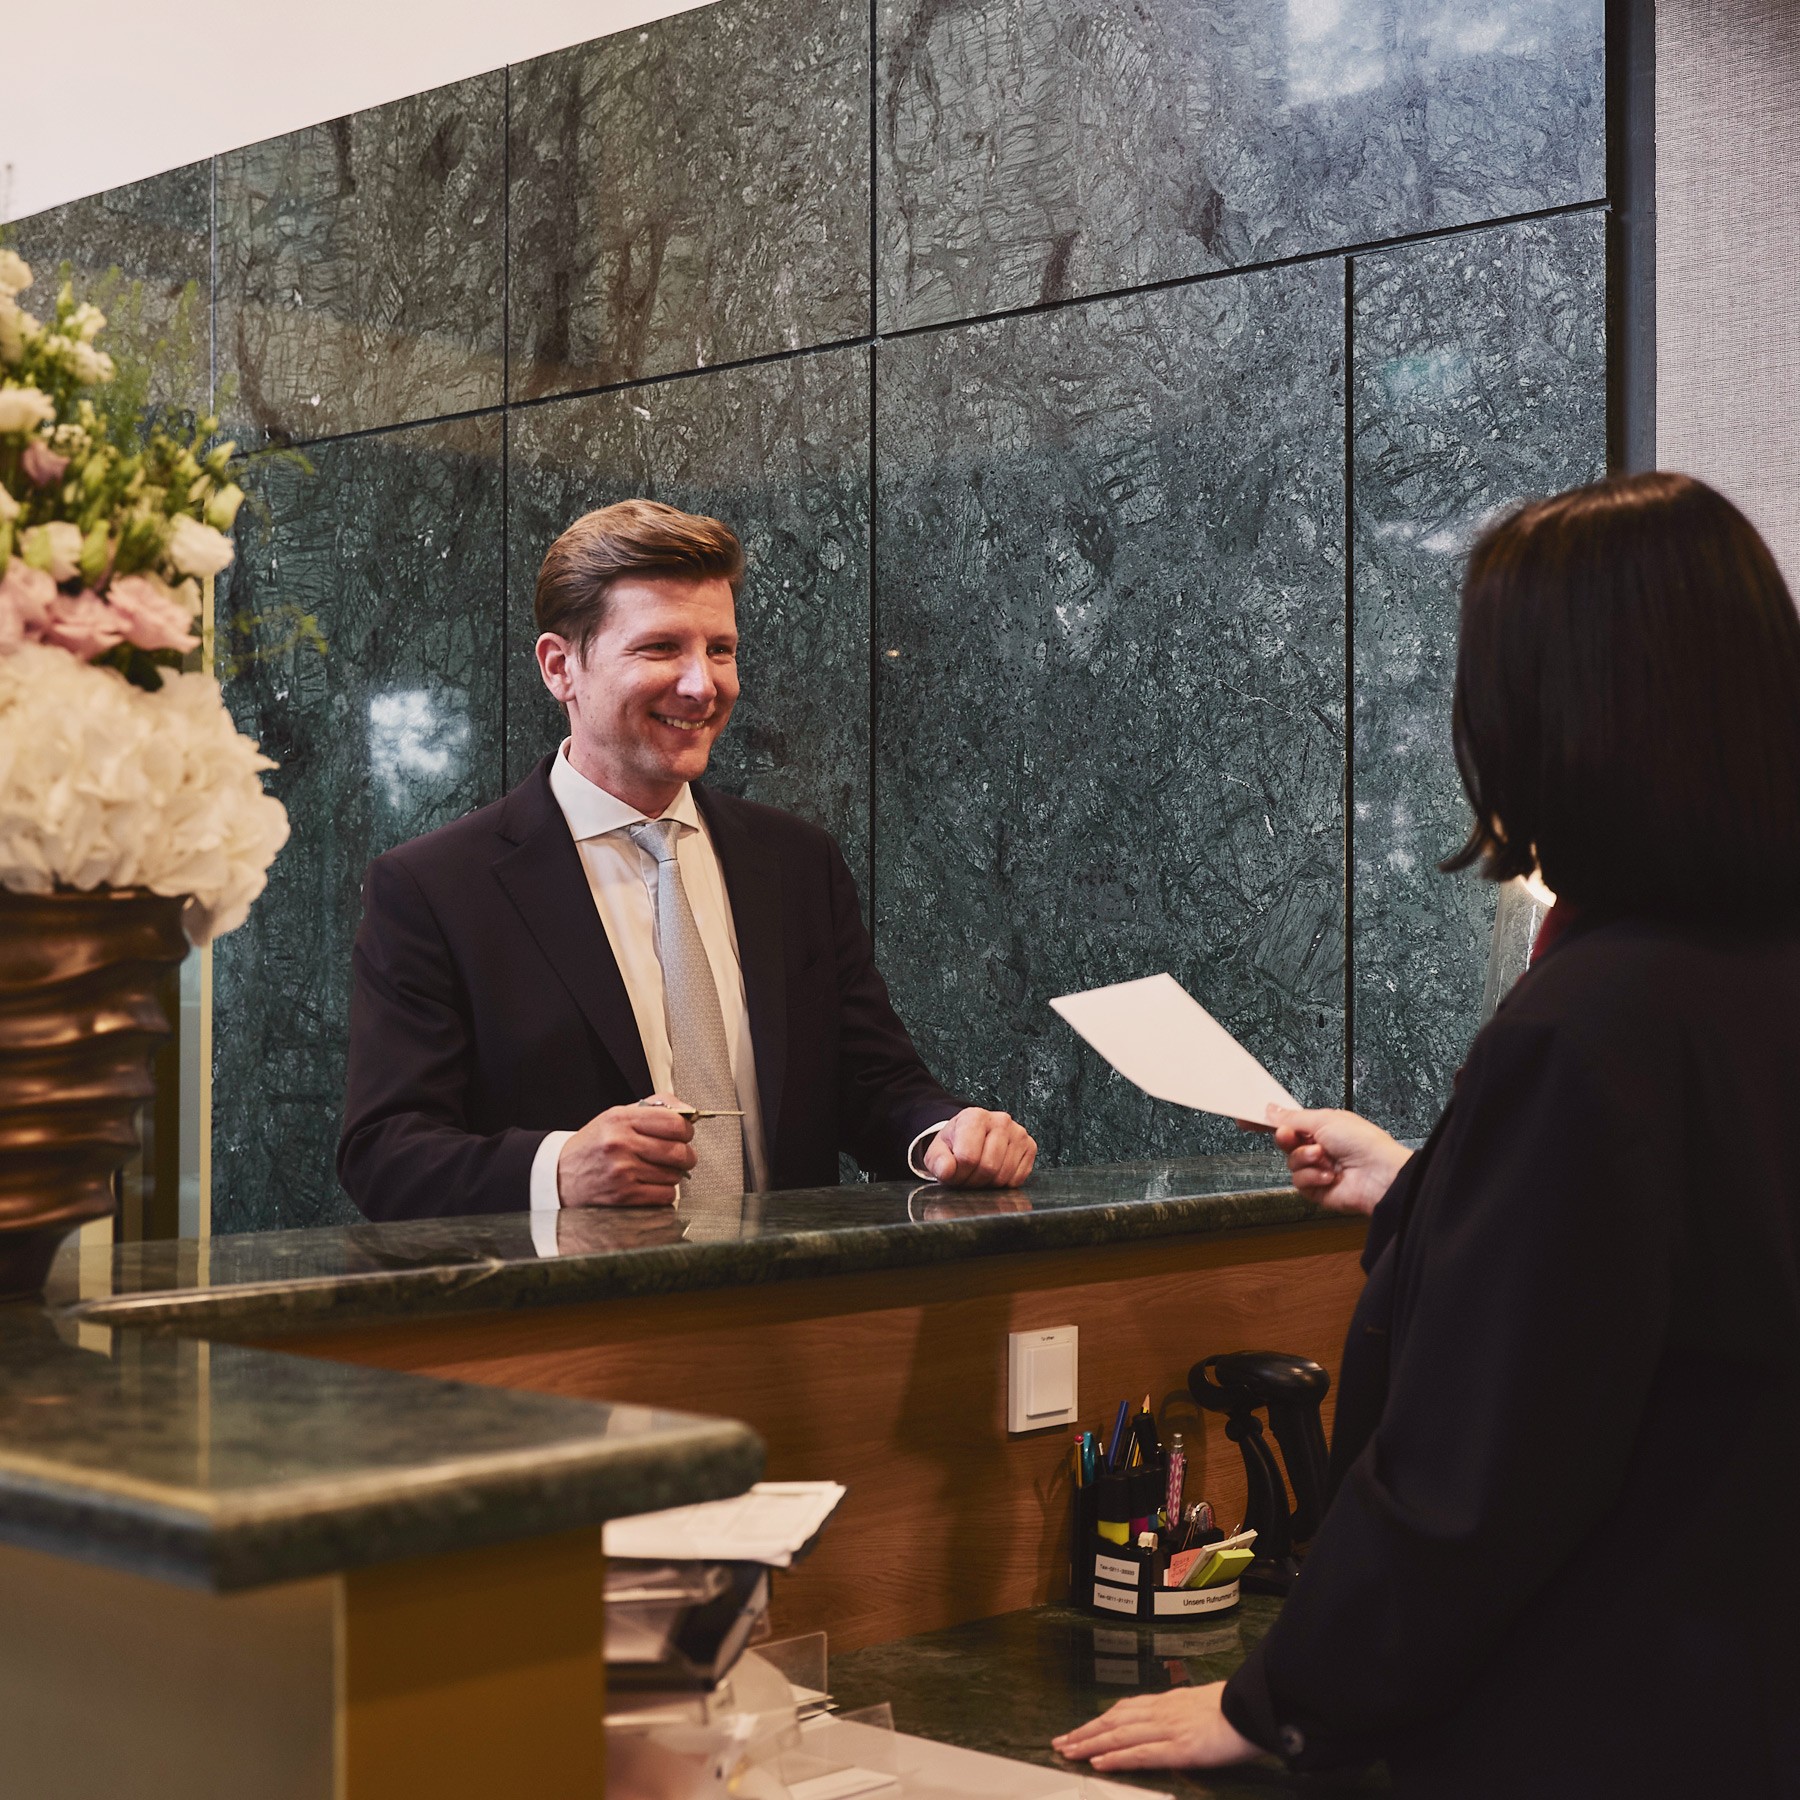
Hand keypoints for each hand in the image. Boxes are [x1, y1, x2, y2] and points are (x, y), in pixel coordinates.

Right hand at [556, 1093, 694, 1207]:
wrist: (559, 1175)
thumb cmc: (593, 1145)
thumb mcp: (616, 1116)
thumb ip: (653, 1109)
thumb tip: (688, 1112)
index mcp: (621, 1119)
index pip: (675, 1123)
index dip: (686, 1130)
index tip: (683, 1134)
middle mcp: (621, 1144)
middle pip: (679, 1151)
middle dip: (685, 1156)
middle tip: (679, 1156)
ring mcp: (623, 1171)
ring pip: (674, 1175)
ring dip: (672, 1175)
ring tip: (655, 1170)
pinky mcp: (624, 1195)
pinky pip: (665, 1195)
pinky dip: (664, 1192)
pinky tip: (650, 1185)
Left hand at [920, 1108, 1036, 1187]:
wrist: (972, 1135)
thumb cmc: (956, 1143)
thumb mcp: (938, 1150)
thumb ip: (938, 1161)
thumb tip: (947, 1171)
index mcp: (975, 1117)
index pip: (968, 1157)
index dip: (958, 1174)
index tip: (953, 1172)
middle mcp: (1001, 1120)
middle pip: (988, 1167)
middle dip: (973, 1180)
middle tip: (966, 1176)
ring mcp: (1018, 1133)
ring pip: (1003, 1176)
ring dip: (988, 1184)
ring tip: (978, 1173)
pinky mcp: (1030, 1146)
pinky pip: (1017, 1179)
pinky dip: (1004, 1183)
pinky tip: (995, 1171)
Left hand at [1053, 1682, 1259, 1770]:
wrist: (1256, 1708)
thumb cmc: (1234, 1708)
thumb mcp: (1200, 1705)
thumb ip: (1179, 1714)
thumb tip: (1167, 1724)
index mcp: (1166, 1702)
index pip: (1123, 1710)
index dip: (1098, 1720)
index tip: (1078, 1729)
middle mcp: (1161, 1712)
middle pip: (1113, 1721)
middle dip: (1084, 1731)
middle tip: (1059, 1742)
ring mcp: (1168, 1729)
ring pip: (1119, 1735)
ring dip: (1089, 1743)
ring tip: (1068, 1751)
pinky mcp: (1179, 1748)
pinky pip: (1140, 1753)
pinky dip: (1116, 1757)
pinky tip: (1098, 1762)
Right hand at [1268, 1104, 1411, 1216]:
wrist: (1379, 1176)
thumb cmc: (1363, 1143)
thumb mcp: (1323, 1119)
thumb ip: (1292, 1117)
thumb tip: (1271, 1110)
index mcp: (1323, 1126)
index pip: (1288, 1122)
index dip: (1268, 1121)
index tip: (1246, 1119)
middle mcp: (1319, 1147)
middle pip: (1285, 1142)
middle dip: (1287, 1139)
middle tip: (1289, 1136)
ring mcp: (1318, 1168)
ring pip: (1291, 1162)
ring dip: (1305, 1159)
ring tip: (1324, 1158)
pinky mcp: (1317, 1189)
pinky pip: (1299, 1181)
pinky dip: (1312, 1177)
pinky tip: (1329, 1176)